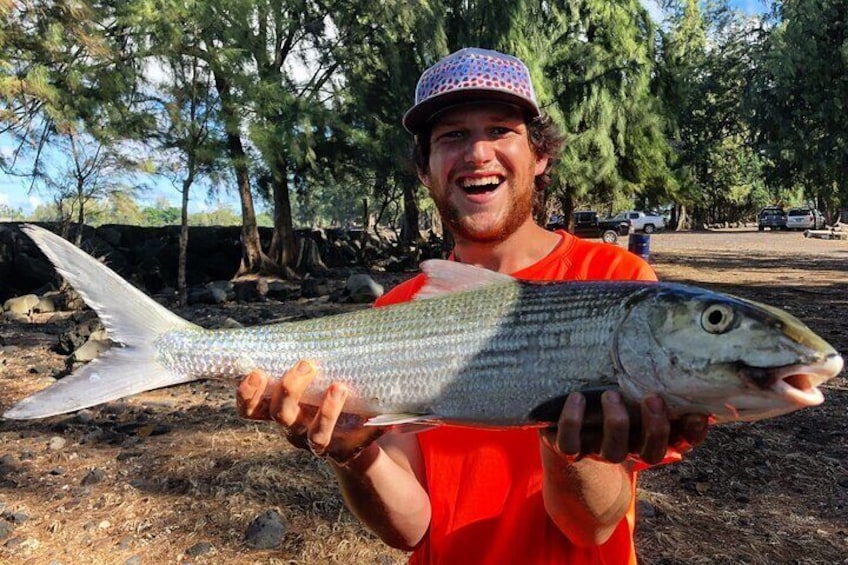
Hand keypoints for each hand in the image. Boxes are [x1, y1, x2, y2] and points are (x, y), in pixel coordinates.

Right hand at [236, 361, 384, 463]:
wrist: (361, 434)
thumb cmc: (334, 389)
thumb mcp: (323, 370)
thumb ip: (317, 350)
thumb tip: (332, 312)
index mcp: (283, 408)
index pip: (251, 408)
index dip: (247, 394)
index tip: (255, 372)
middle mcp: (296, 428)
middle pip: (280, 416)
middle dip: (290, 390)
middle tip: (306, 365)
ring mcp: (320, 444)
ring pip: (314, 438)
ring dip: (325, 413)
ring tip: (339, 387)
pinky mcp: (347, 454)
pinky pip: (352, 447)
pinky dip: (363, 432)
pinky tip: (374, 418)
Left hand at [540, 390, 708, 464]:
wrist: (568, 438)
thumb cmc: (610, 405)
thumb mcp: (634, 396)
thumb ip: (655, 386)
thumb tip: (682, 364)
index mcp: (647, 438)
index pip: (679, 444)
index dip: (691, 435)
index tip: (698, 414)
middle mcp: (627, 449)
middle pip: (649, 453)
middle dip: (655, 427)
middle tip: (652, 397)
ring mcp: (598, 451)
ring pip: (613, 452)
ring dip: (616, 423)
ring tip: (611, 395)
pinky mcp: (570, 449)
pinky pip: (570, 445)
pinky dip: (572, 422)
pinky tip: (577, 397)